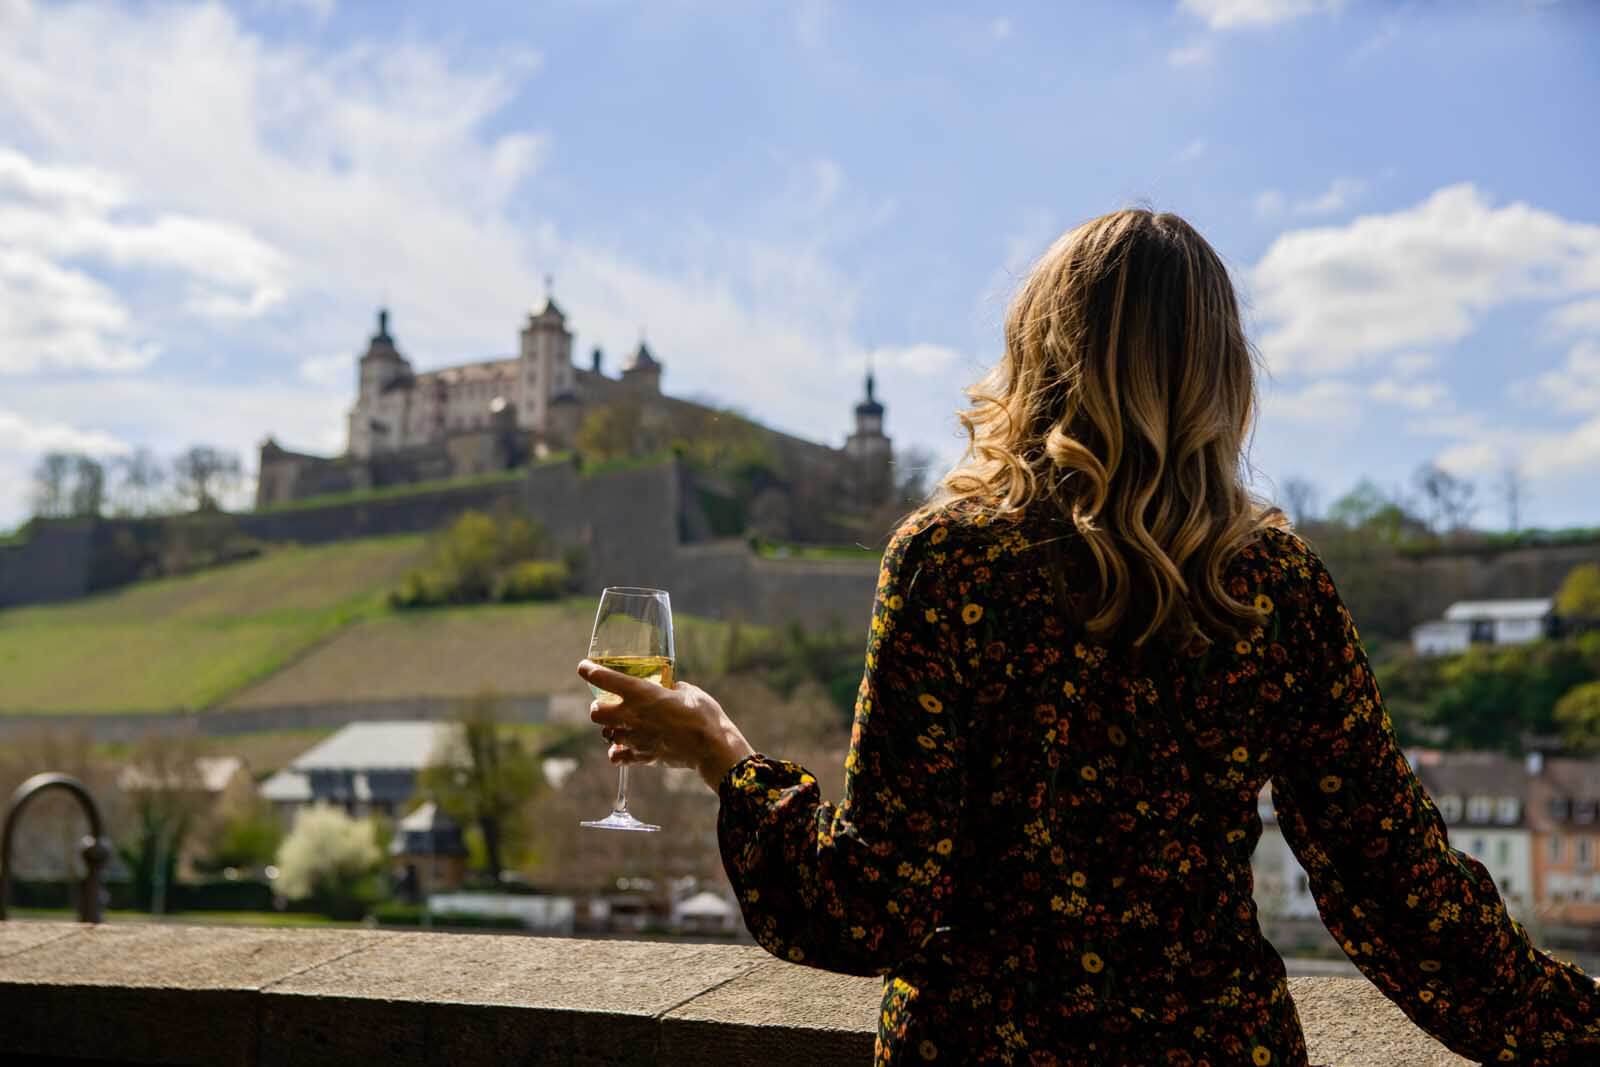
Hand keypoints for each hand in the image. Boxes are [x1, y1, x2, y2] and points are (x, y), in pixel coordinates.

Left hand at [578, 659, 755, 790]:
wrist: (711, 747)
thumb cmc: (703, 714)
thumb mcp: (688, 691)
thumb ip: (671, 689)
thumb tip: (668, 690)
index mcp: (642, 693)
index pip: (605, 679)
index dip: (590, 671)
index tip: (583, 667)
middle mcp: (632, 716)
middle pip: (596, 712)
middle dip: (598, 707)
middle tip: (607, 704)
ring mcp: (635, 738)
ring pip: (606, 734)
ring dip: (610, 728)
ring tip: (620, 725)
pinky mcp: (643, 756)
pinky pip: (618, 756)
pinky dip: (617, 752)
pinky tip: (623, 747)